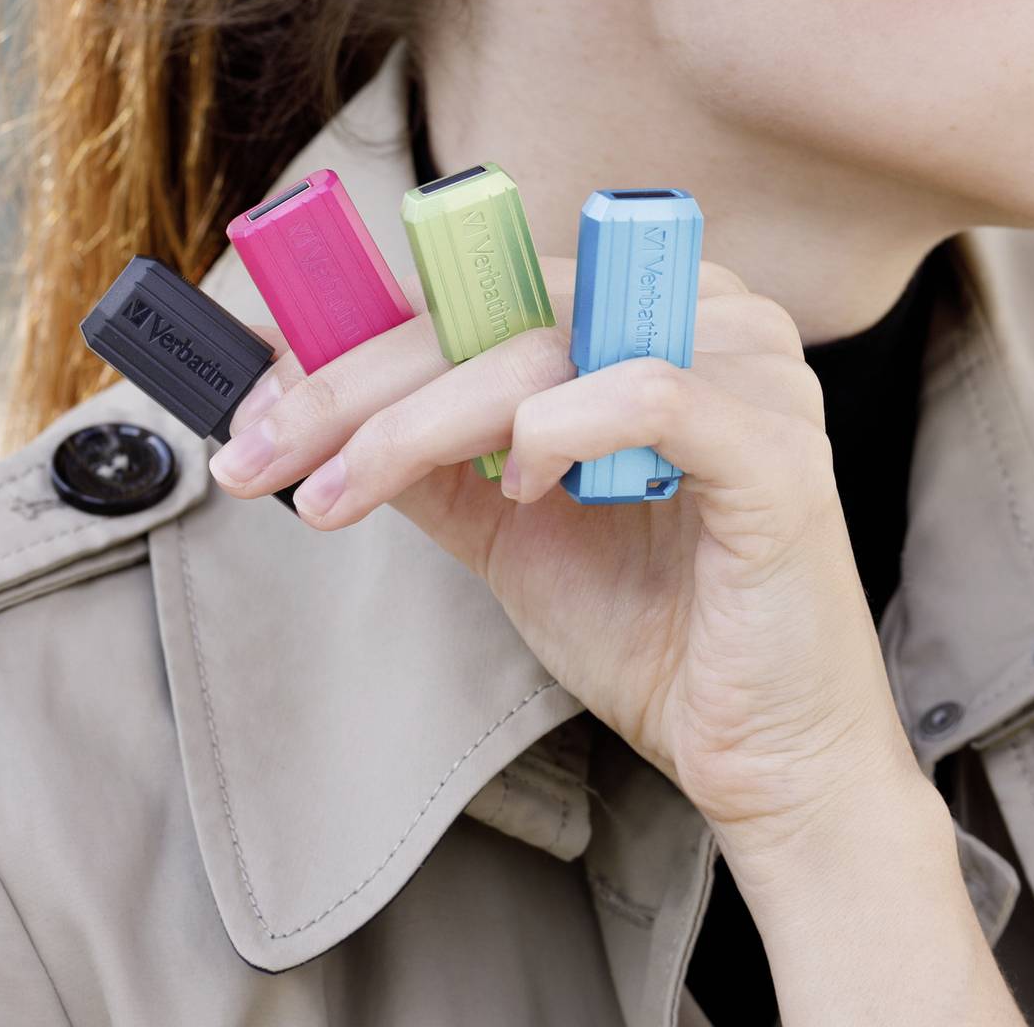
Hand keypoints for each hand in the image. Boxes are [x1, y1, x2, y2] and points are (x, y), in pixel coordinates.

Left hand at [203, 258, 917, 858]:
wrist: (761, 750)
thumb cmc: (659, 626)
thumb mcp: (507, 527)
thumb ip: (429, 455)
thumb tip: (300, 405)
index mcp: (653, 308)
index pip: (484, 282)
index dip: (357, 328)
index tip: (255, 392)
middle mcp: (713, 314)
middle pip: (500, 307)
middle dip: (356, 384)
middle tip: (261, 452)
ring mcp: (755, 373)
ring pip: (547, 348)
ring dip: (416, 421)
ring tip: (339, 492)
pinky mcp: (778, 449)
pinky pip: (650, 395)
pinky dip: (558, 431)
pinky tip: (517, 490)